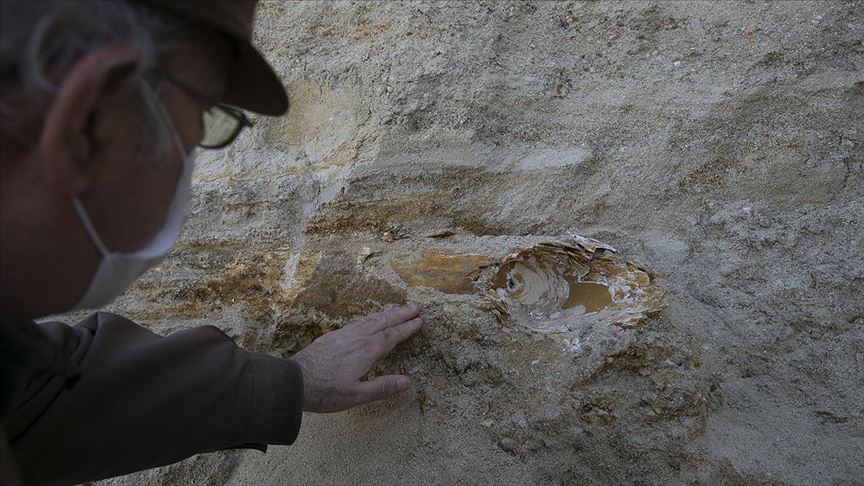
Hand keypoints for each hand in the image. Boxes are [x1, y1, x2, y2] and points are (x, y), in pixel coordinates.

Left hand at [291, 303, 423, 412]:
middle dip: (400, 314)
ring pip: (369, 319)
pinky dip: (370, 317)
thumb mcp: (357, 396)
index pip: (392, 336)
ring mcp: (343, 335)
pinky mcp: (332, 336)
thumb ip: (382, 387)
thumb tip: (407, 381)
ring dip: (386, 313)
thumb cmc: (325, 391)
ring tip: (397, 309)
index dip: (407, 328)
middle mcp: (357, 338)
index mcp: (366, 351)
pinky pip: (357, 322)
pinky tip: (368, 320)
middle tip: (416, 306)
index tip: (420, 321)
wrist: (293, 381)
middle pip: (383, 322)